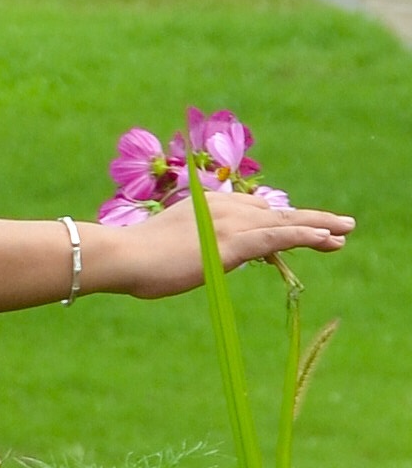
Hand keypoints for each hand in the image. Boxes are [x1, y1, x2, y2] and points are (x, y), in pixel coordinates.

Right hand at [96, 187, 354, 297]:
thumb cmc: (135, 260)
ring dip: (319, 225)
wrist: (122, 256)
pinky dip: (305, 235)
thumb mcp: (170, 249)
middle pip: (276, 213)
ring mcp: (229, 224)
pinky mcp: (233, 243)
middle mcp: (223, 209)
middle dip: (310, 218)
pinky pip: (278, 237)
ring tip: (346, 230)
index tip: (305, 227)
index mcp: (208, 208)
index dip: (283, 220)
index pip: (255, 212)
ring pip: (284, 222)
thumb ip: (192, 249)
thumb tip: (199, 259)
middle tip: (341, 225)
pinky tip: (327, 238)